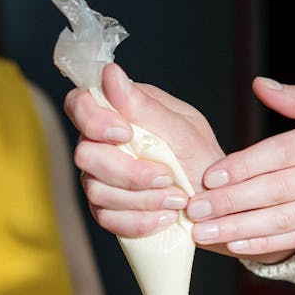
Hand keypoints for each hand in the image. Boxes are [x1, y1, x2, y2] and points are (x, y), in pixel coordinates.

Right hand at [63, 63, 223, 237]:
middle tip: (168, 177)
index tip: (125, 132)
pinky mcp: (107, 209)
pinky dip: (139, 221)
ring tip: (177, 199)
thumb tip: (111, 72)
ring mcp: (101, 178)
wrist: (215, 202)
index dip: (93, 120)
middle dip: (129, 171)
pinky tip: (166, 218)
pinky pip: (107, 219)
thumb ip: (145, 106)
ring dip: (141, 199)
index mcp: (119, 112)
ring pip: (96, 190)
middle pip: (85, 154)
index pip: (79, 104)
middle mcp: (102, 144)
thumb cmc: (201, 158)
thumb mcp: (184, 130)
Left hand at [185, 78, 294, 260]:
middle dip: (229, 203)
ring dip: (238, 229)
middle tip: (192, 209)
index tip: (209, 176)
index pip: (281, 153)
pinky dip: (265, 245)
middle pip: (274, 190)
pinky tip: (237, 247)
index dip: (243, 167)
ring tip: (203, 234)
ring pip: (282, 221)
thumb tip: (259, 85)